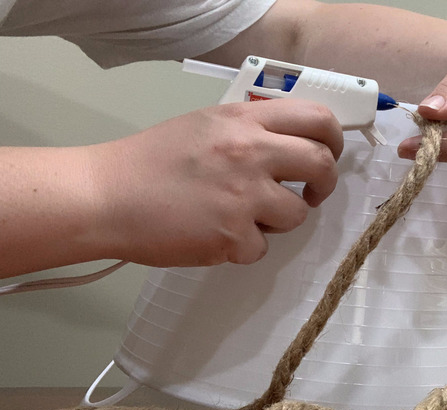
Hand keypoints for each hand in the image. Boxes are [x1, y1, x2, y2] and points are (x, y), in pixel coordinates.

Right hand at [91, 99, 342, 265]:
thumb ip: (251, 130)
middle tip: (311, 193)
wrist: (106, 196)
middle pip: (322, 165)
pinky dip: (244, 246)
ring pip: (297, 214)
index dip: (333, 139)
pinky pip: (262, 247)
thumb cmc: (151, 161)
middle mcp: (251, 152)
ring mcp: (245, 196)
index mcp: (244, 120)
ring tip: (243, 216)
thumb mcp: (206, 125)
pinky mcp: (233, 236)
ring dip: (279, 220)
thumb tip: (292, 144)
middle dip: (325, 184)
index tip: (328, 154)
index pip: (317, 118)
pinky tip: (214, 234)